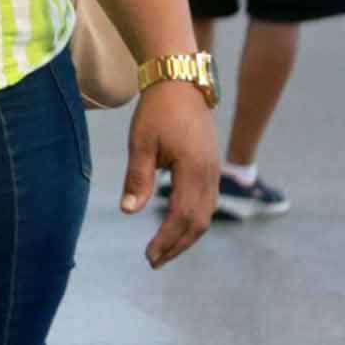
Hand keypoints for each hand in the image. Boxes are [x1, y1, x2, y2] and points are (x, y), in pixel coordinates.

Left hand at [122, 81, 217, 268]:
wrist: (180, 84)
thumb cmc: (157, 111)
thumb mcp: (141, 143)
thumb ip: (137, 178)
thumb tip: (128, 211)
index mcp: (194, 170)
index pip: (183, 217)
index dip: (167, 240)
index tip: (149, 256)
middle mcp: (211, 175)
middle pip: (198, 223)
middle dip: (177, 245)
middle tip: (154, 260)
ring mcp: (215, 172)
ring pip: (205, 215)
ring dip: (186, 236)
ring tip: (163, 250)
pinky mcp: (212, 168)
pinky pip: (206, 203)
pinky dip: (192, 220)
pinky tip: (176, 227)